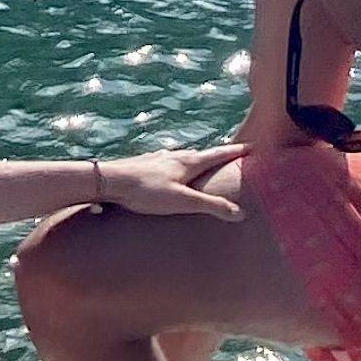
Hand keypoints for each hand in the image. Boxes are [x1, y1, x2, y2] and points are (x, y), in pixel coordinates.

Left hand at [91, 143, 242, 221]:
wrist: (109, 181)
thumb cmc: (146, 191)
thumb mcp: (182, 201)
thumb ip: (211, 206)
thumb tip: (241, 213)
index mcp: (187, 162)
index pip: (218, 154)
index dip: (236, 151)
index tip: (252, 147)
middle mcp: (173, 156)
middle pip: (201, 154)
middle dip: (216, 155)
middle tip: (229, 155)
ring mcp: (156, 159)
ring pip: (181, 157)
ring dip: (194, 159)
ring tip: (200, 163)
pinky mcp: (142, 165)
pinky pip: (165, 163)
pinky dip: (174, 165)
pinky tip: (166, 168)